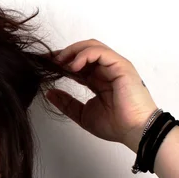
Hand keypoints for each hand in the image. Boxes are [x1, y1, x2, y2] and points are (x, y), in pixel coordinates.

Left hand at [43, 39, 157, 147]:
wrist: (133, 131)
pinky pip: (100, 52)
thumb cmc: (115, 125)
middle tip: (48, 60)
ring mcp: (114, 66)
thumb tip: (49, 93)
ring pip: (92, 46)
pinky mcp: (121, 65)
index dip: (61, 63)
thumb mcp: (82, 113)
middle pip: (83, 51)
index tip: (45, 66)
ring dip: (72, 51)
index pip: (78, 64)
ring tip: (59, 62)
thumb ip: (66, 103)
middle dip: (64, 53)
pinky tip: (73, 66)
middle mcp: (106, 70)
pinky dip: (84, 55)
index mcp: (98, 80)